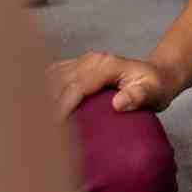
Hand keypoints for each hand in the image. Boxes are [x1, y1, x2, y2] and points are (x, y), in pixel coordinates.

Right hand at [46, 50, 184, 119]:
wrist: (158, 75)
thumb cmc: (156, 87)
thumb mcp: (155, 93)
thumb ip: (139, 96)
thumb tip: (118, 102)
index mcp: (106, 65)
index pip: (76, 87)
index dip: (62, 107)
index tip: (53, 128)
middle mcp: (92, 60)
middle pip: (59, 81)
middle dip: (46, 104)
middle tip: (38, 131)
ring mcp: (84, 61)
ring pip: (52, 76)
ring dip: (41, 95)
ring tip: (33, 120)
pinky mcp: (79, 66)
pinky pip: (54, 74)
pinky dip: (43, 88)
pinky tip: (36, 105)